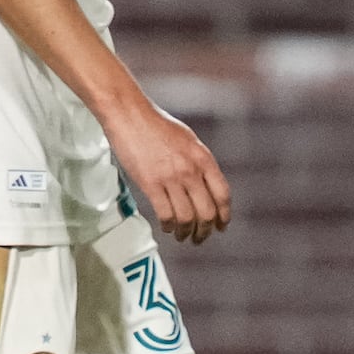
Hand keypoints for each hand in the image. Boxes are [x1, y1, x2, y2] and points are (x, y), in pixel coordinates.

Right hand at [106, 102, 232, 242]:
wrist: (130, 115)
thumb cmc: (156, 125)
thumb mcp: (189, 140)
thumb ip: (199, 163)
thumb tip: (204, 185)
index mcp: (204, 159)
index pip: (223, 196)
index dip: (224, 216)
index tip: (221, 226)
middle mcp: (191, 171)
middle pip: (207, 212)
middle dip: (205, 231)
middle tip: (200, 237)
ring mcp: (171, 178)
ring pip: (186, 218)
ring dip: (186, 232)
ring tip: (182, 236)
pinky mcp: (150, 183)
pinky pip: (165, 214)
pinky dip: (168, 226)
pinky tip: (167, 227)